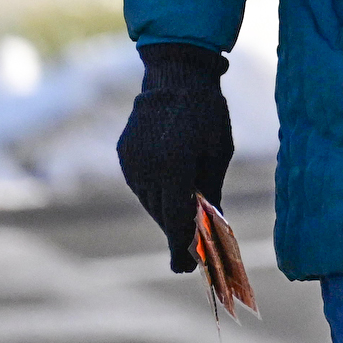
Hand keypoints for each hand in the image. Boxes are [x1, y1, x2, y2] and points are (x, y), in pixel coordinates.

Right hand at [117, 43, 233, 272]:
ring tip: (183, 211)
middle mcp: (147, 170)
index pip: (176, 220)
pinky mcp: (124, 155)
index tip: (185, 268)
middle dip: (176, 230)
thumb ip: (210, 191)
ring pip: (150, 201)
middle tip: (190, 250)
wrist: (176, 75)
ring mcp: (132, 163)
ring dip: (166, 209)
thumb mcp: (219, 153)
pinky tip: (169, 185)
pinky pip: (141, 184)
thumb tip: (211, 226)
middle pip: (162, 214)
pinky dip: (155, 190)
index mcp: (174, 168)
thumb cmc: (207, 113)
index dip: (182, 246)